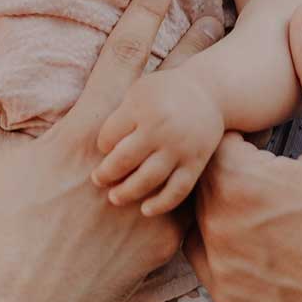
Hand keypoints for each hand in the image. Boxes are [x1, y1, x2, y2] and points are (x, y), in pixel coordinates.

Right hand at [0, 0, 222, 301]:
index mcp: (82, 133)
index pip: (121, 55)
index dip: (145, 11)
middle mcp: (123, 160)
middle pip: (170, 88)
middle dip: (194, 48)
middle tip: (214, 19)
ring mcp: (148, 200)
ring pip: (190, 143)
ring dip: (204, 113)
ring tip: (219, 91)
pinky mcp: (162, 240)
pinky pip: (186, 202)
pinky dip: (195, 180)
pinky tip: (215, 159)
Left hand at [93, 66, 224, 214]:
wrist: (208, 93)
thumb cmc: (163, 93)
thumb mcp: (137, 91)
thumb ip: (117, 115)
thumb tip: (92, 147)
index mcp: (142, 106)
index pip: (109, 136)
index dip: (102, 146)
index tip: (102, 150)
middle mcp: (161, 127)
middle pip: (124, 159)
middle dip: (106, 173)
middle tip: (97, 180)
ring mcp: (180, 147)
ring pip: (148, 179)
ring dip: (128, 192)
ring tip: (114, 198)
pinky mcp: (195, 163)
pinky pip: (177, 190)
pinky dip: (161, 204)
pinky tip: (145, 210)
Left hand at [187, 3, 301, 301]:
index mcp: (246, 184)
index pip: (208, 133)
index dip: (231, 123)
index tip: (258, 127)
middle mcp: (222, 231)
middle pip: (199, 172)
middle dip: (226, 159)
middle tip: (264, 158)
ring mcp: (223, 271)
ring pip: (198, 212)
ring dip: (222, 197)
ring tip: (267, 192)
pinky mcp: (230, 299)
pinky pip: (204, 254)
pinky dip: (223, 236)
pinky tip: (263, 227)